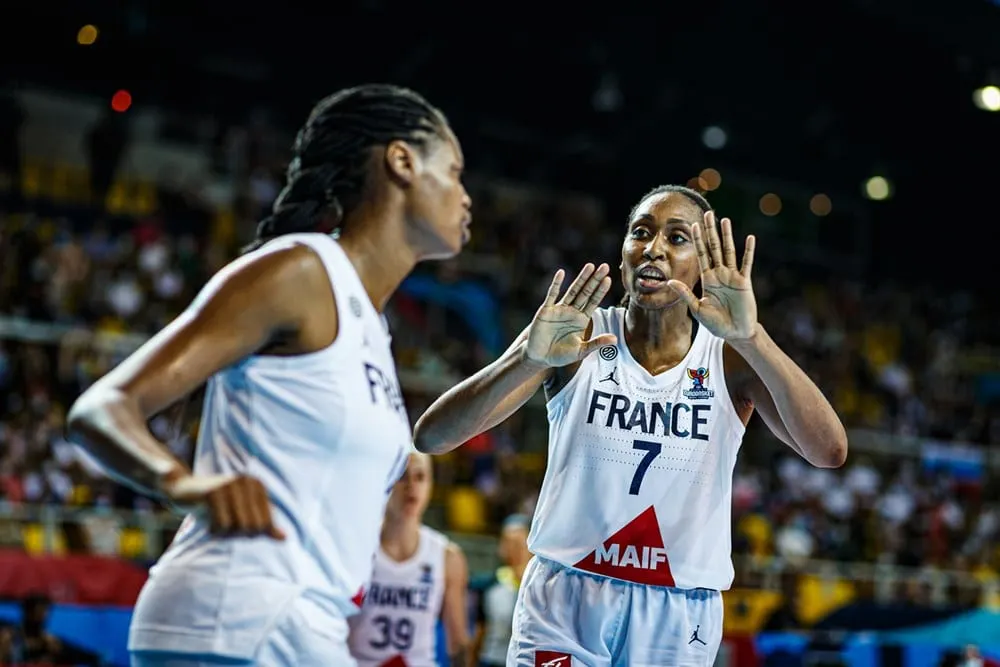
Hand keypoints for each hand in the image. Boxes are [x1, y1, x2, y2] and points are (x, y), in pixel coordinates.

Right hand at [161, 471, 284, 539]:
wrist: (184, 489)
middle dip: (238, 533)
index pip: (266, 523)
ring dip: (225, 532)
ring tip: (216, 522)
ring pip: (239, 526)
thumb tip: (284, 539)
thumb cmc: (216, 505)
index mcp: (258, 485)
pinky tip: (208, 523)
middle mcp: (247, 481)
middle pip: (253, 526)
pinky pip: (222, 524)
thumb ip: (264, 524)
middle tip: (224, 526)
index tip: (236, 526)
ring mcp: (230, 485)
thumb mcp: (243, 512)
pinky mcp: (214, 492)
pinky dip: (215, 530)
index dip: (251, 533)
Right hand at [523, 263, 617, 368]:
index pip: (594, 302)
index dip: (601, 291)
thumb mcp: (581, 351)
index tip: (609, 279)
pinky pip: (552, 295)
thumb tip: (615, 339)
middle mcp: (572, 311)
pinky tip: (561, 273)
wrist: (539, 357)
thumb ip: (596, 343)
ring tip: (590, 266)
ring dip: (581, 278)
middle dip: (595, 280)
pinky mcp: (546, 310)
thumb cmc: (560, 355)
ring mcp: (559, 309)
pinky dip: (556, 284)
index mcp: (582, 320)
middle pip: (586, 292)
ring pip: (572, 291)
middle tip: (604, 266)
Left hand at [667, 212, 757, 340]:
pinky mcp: (744, 282)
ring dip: (726, 235)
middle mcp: (719, 274)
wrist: (735, 333)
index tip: (692, 225)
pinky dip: (748, 251)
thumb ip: (685, 293)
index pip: (701, 255)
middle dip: (710, 231)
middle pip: (713, 248)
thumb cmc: (716, 323)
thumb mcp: (697, 308)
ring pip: (728, 251)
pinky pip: (746, 264)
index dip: (697, 240)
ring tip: (724, 220)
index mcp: (707, 279)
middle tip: (707, 213)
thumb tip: (668, 281)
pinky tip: (749, 238)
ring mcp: (732, 276)